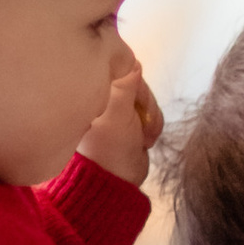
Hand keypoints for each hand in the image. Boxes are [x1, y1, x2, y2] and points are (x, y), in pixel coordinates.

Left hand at [81, 63, 164, 184]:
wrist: (114, 182)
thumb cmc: (109, 145)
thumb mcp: (117, 110)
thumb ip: (126, 83)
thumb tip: (133, 62)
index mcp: (90, 91)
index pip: (117, 67)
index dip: (132, 77)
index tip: (135, 92)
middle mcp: (101, 97)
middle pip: (135, 82)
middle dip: (144, 102)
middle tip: (140, 122)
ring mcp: (116, 111)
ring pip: (145, 98)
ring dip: (151, 117)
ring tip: (144, 138)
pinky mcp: (130, 124)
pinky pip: (151, 113)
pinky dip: (153, 125)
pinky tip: (146, 141)